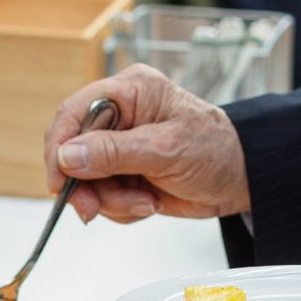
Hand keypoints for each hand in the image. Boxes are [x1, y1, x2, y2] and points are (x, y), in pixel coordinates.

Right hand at [43, 64, 250, 223]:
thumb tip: (69, 156)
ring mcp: (120, 147)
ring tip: (146, 202)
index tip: (59, 181)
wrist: (241, 179)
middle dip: (87, 185)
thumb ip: (115, 152)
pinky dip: (123, 208)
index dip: (59, 148)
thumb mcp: (166, 149)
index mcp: (129, 91)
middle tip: (96, 208)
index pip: (74, 113)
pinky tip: (149, 202)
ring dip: (112, 201)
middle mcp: (120, 116)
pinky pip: (104, 197)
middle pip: (74, 152)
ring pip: (87, 181)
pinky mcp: (125, 174)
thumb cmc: (216, 150)